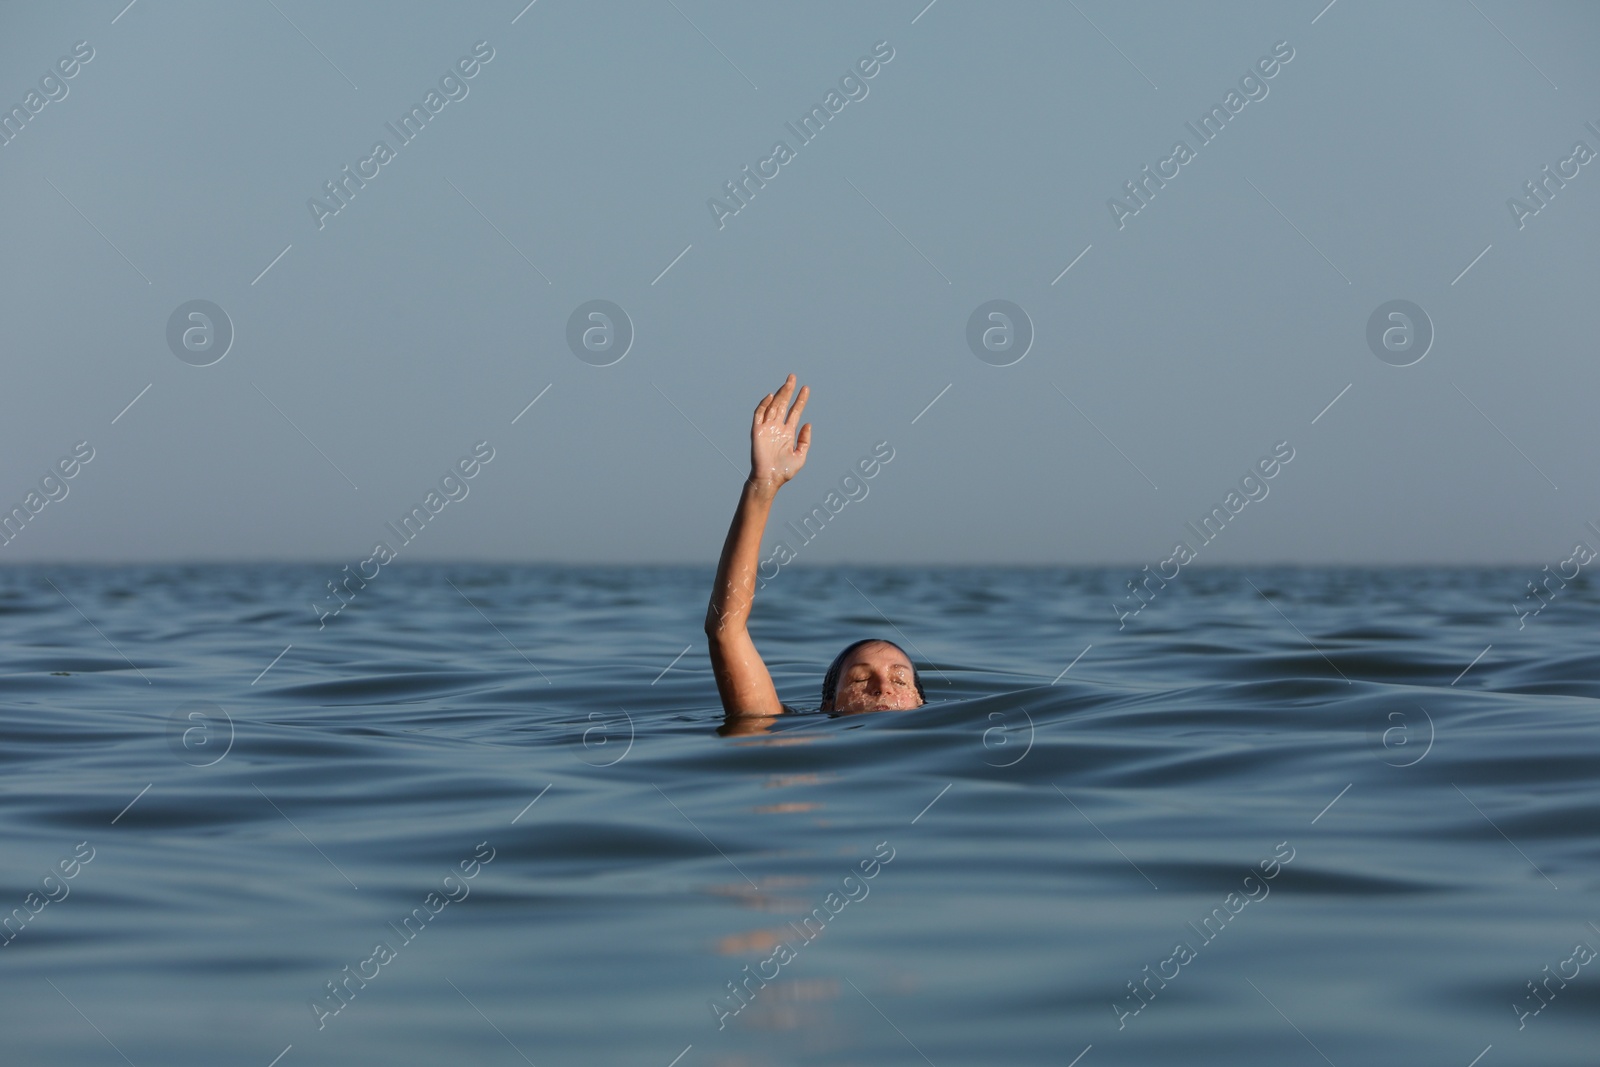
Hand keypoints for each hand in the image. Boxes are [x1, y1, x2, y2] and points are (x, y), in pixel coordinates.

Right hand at [749, 374, 810, 492]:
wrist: (770, 479)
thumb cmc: (784, 471)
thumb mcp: (801, 456)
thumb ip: (805, 440)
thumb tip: (808, 423)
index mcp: (788, 432)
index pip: (794, 411)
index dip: (800, 400)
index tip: (806, 388)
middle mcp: (777, 427)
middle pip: (783, 404)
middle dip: (788, 390)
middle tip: (793, 377)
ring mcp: (767, 428)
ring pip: (773, 406)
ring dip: (779, 394)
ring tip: (787, 382)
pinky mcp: (757, 431)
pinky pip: (759, 415)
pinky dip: (764, 405)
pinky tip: (771, 396)